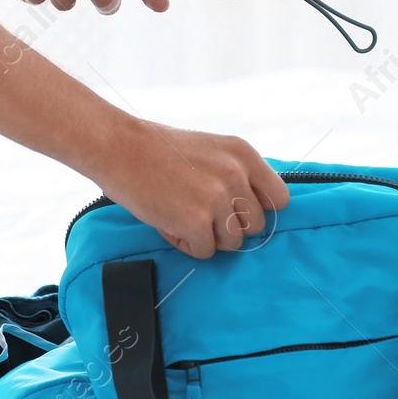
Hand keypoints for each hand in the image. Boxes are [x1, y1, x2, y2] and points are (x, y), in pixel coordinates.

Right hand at [95, 121, 289, 258]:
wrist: (118, 147)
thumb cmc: (157, 149)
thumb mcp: (210, 149)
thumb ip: (235, 174)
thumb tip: (250, 209)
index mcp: (243, 154)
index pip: (279, 199)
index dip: (257, 210)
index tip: (236, 210)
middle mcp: (236, 175)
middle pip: (256, 226)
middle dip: (229, 226)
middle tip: (199, 213)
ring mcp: (218, 199)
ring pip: (233, 242)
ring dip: (208, 237)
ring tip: (181, 216)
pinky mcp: (196, 221)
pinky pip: (205, 251)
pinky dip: (187, 244)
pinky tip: (169, 224)